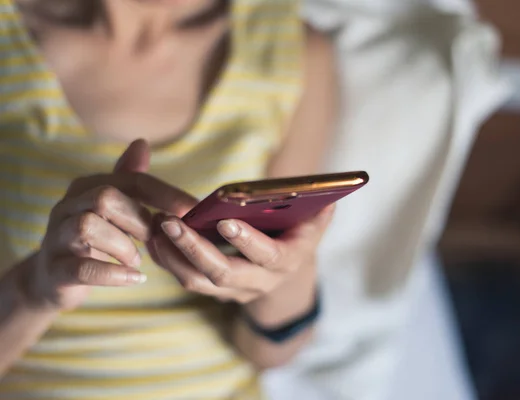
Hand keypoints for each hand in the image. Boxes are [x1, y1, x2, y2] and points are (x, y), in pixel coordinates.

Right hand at [20, 140, 196, 310]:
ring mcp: (57, 238)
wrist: (52, 279)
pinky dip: (113, 274)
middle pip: (106, 198)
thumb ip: (128, 180)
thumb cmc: (93, 239)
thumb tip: (142, 143)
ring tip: (136, 259)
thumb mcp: (111, 208)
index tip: (193, 209)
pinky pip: (82, 268)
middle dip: (139, 219)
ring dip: (123, 246)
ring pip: (88, 226)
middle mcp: (67, 206)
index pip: (132, 180)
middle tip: (153, 238)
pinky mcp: (56, 270)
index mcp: (87, 188)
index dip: (165, 194)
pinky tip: (134, 278)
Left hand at [149, 205, 334, 304]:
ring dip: (172, 256)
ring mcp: (232, 290)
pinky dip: (167, 259)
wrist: (283, 276)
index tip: (225, 220)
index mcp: (283, 262)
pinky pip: (186, 278)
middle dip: (194, 249)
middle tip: (170, 222)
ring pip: (197, 281)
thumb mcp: (312, 226)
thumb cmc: (295, 239)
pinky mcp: (213, 288)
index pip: (266, 256)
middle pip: (221, 273)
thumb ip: (319, 214)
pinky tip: (153, 236)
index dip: (247, 240)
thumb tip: (329, 199)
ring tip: (155, 226)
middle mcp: (257, 282)